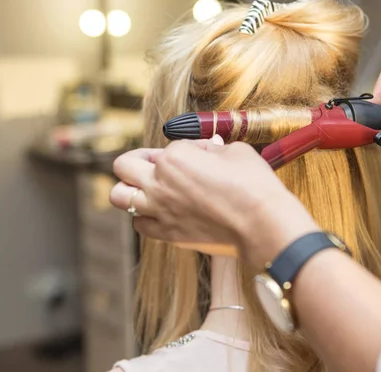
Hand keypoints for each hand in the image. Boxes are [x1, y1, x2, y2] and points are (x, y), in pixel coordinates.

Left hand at [109, 136, 318, 267]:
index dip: (186, 150)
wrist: (261, 224)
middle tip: (153, 165)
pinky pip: (139, 224)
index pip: (166, 147)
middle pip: (123, 166)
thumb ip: (212, 148)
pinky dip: (145, 217)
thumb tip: (207, 149)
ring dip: (131, 190)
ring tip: (149, 190)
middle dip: (136, 161)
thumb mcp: (234, 151)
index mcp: (174, 156)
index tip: (205, 157)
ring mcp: (159, 210)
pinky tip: (162, 213)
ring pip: (119, 196)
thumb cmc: (253, 184)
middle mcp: (159, 182)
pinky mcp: (167, 234)